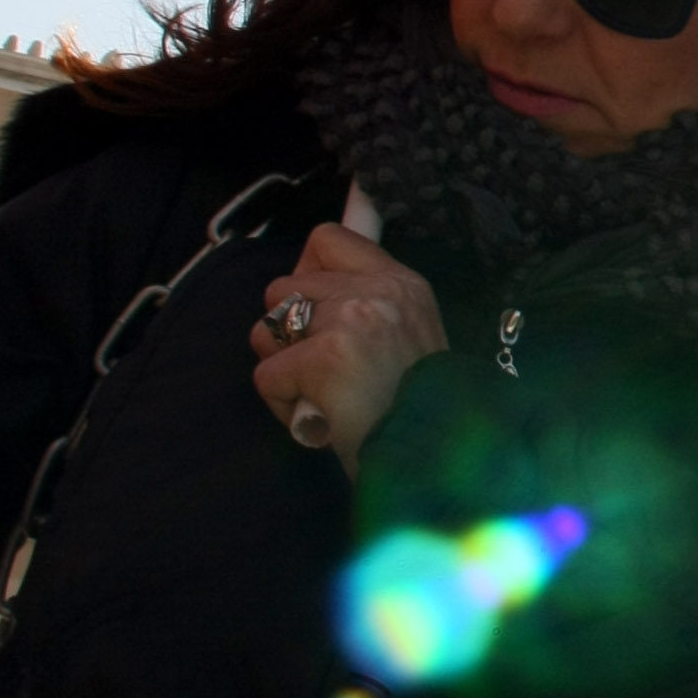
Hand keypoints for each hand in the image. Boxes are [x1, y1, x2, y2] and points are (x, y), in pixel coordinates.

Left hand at [252, 224, 447, 474]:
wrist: (430, 460)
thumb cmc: (416, 408)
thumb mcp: (408, 335)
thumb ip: (370, 300)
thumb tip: (325, 252)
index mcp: (402, 282)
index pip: (328, 237)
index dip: (306, 272)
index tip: (314, 311)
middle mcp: (377, 290)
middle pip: (284, 286)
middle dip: (289, 332)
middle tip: (322, 369)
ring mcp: (350, 320)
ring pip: (267, 329)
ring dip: (282, 368)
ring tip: (319, 396)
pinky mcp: (323, 358)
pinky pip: (267, 375)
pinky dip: (283, 405)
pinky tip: (318, 418)